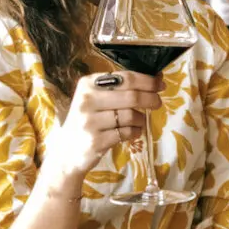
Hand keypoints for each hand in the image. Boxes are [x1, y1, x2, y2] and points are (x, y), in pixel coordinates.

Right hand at [48, 71, 163, 177]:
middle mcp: (87, 100)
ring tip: (138, 121)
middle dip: (150, 98)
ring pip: (130, 115)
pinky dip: (135, 132)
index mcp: (88, 84)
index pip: (125, 78)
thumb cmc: (88, 120)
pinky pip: (126, 133)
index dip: (147, 80)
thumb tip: (156, 76)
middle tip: (158, 103)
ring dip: (141, 119)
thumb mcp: (96, 98)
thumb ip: (121, 88)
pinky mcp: (95, 141)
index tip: (160, 84)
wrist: (67, 152)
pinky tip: (132, 132)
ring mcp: (90, 121)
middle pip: (131, 96)